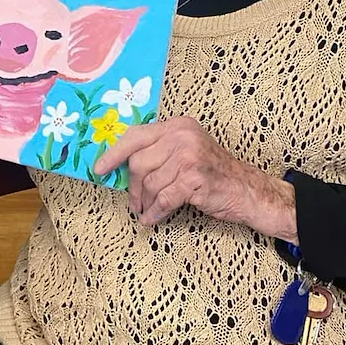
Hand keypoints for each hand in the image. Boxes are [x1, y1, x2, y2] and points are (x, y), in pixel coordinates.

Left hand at [94, 117, 296, 239]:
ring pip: (150, 183)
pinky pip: (163, 199)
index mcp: (177, 126)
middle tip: (133, 201)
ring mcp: (189, 157)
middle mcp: (182, 136)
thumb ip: (158, 150)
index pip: (135, 136)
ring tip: (146, 210)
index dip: (113, 154)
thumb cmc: (211, 172)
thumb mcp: (185, 150)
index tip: (100, 168)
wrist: (246, 189)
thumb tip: (120, 164)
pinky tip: (152, 218)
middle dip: (132, 186)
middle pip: (138, 162)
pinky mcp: (194, 179)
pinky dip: (155, 212)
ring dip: (144, 202)